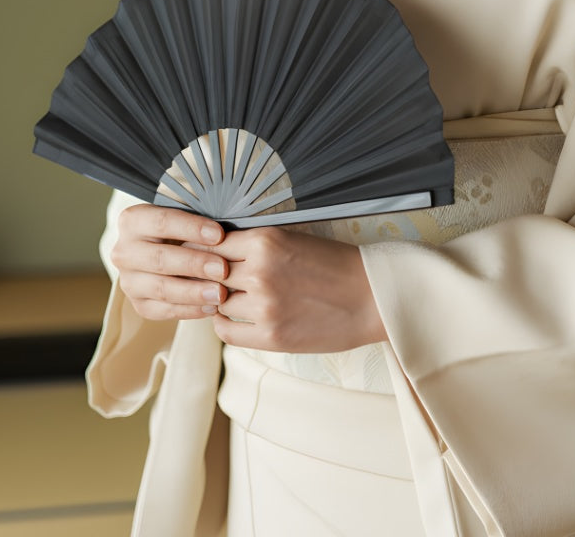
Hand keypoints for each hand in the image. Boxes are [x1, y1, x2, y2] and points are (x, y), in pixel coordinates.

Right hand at [112, 204, 228, 319]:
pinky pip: (164, 310)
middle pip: (160, 258)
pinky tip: (212, 307)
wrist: (164, 253)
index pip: (162, 222)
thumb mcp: (185, 218)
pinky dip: (190, 310)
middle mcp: (124, 251)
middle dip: (194, 264)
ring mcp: (129, 281)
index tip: (219, 234)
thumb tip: (226, 232)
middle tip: (223, 269)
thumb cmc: (181, 231)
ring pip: (162, 288)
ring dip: (193, 292)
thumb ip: (199, 221)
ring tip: (220, 293)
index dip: (191, 228)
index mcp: (132, 221)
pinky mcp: (139, 304)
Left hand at [210, 227, 386, 352]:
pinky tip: (231, 317)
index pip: (211, 244)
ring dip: (220, 300)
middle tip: (211, 279)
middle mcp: (259, 271)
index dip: (203, 251)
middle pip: (210, 273)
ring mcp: (264, 306)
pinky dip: (223, 324)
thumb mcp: (291, 238)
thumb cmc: (335, 264)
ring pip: (217, 301)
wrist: (372, 297)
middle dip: (209, 276)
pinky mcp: (271, 335)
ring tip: (230, 298)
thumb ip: (254, 244)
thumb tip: (214, 251)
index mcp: (264, 240)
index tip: (202, 257)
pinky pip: (226, 331)